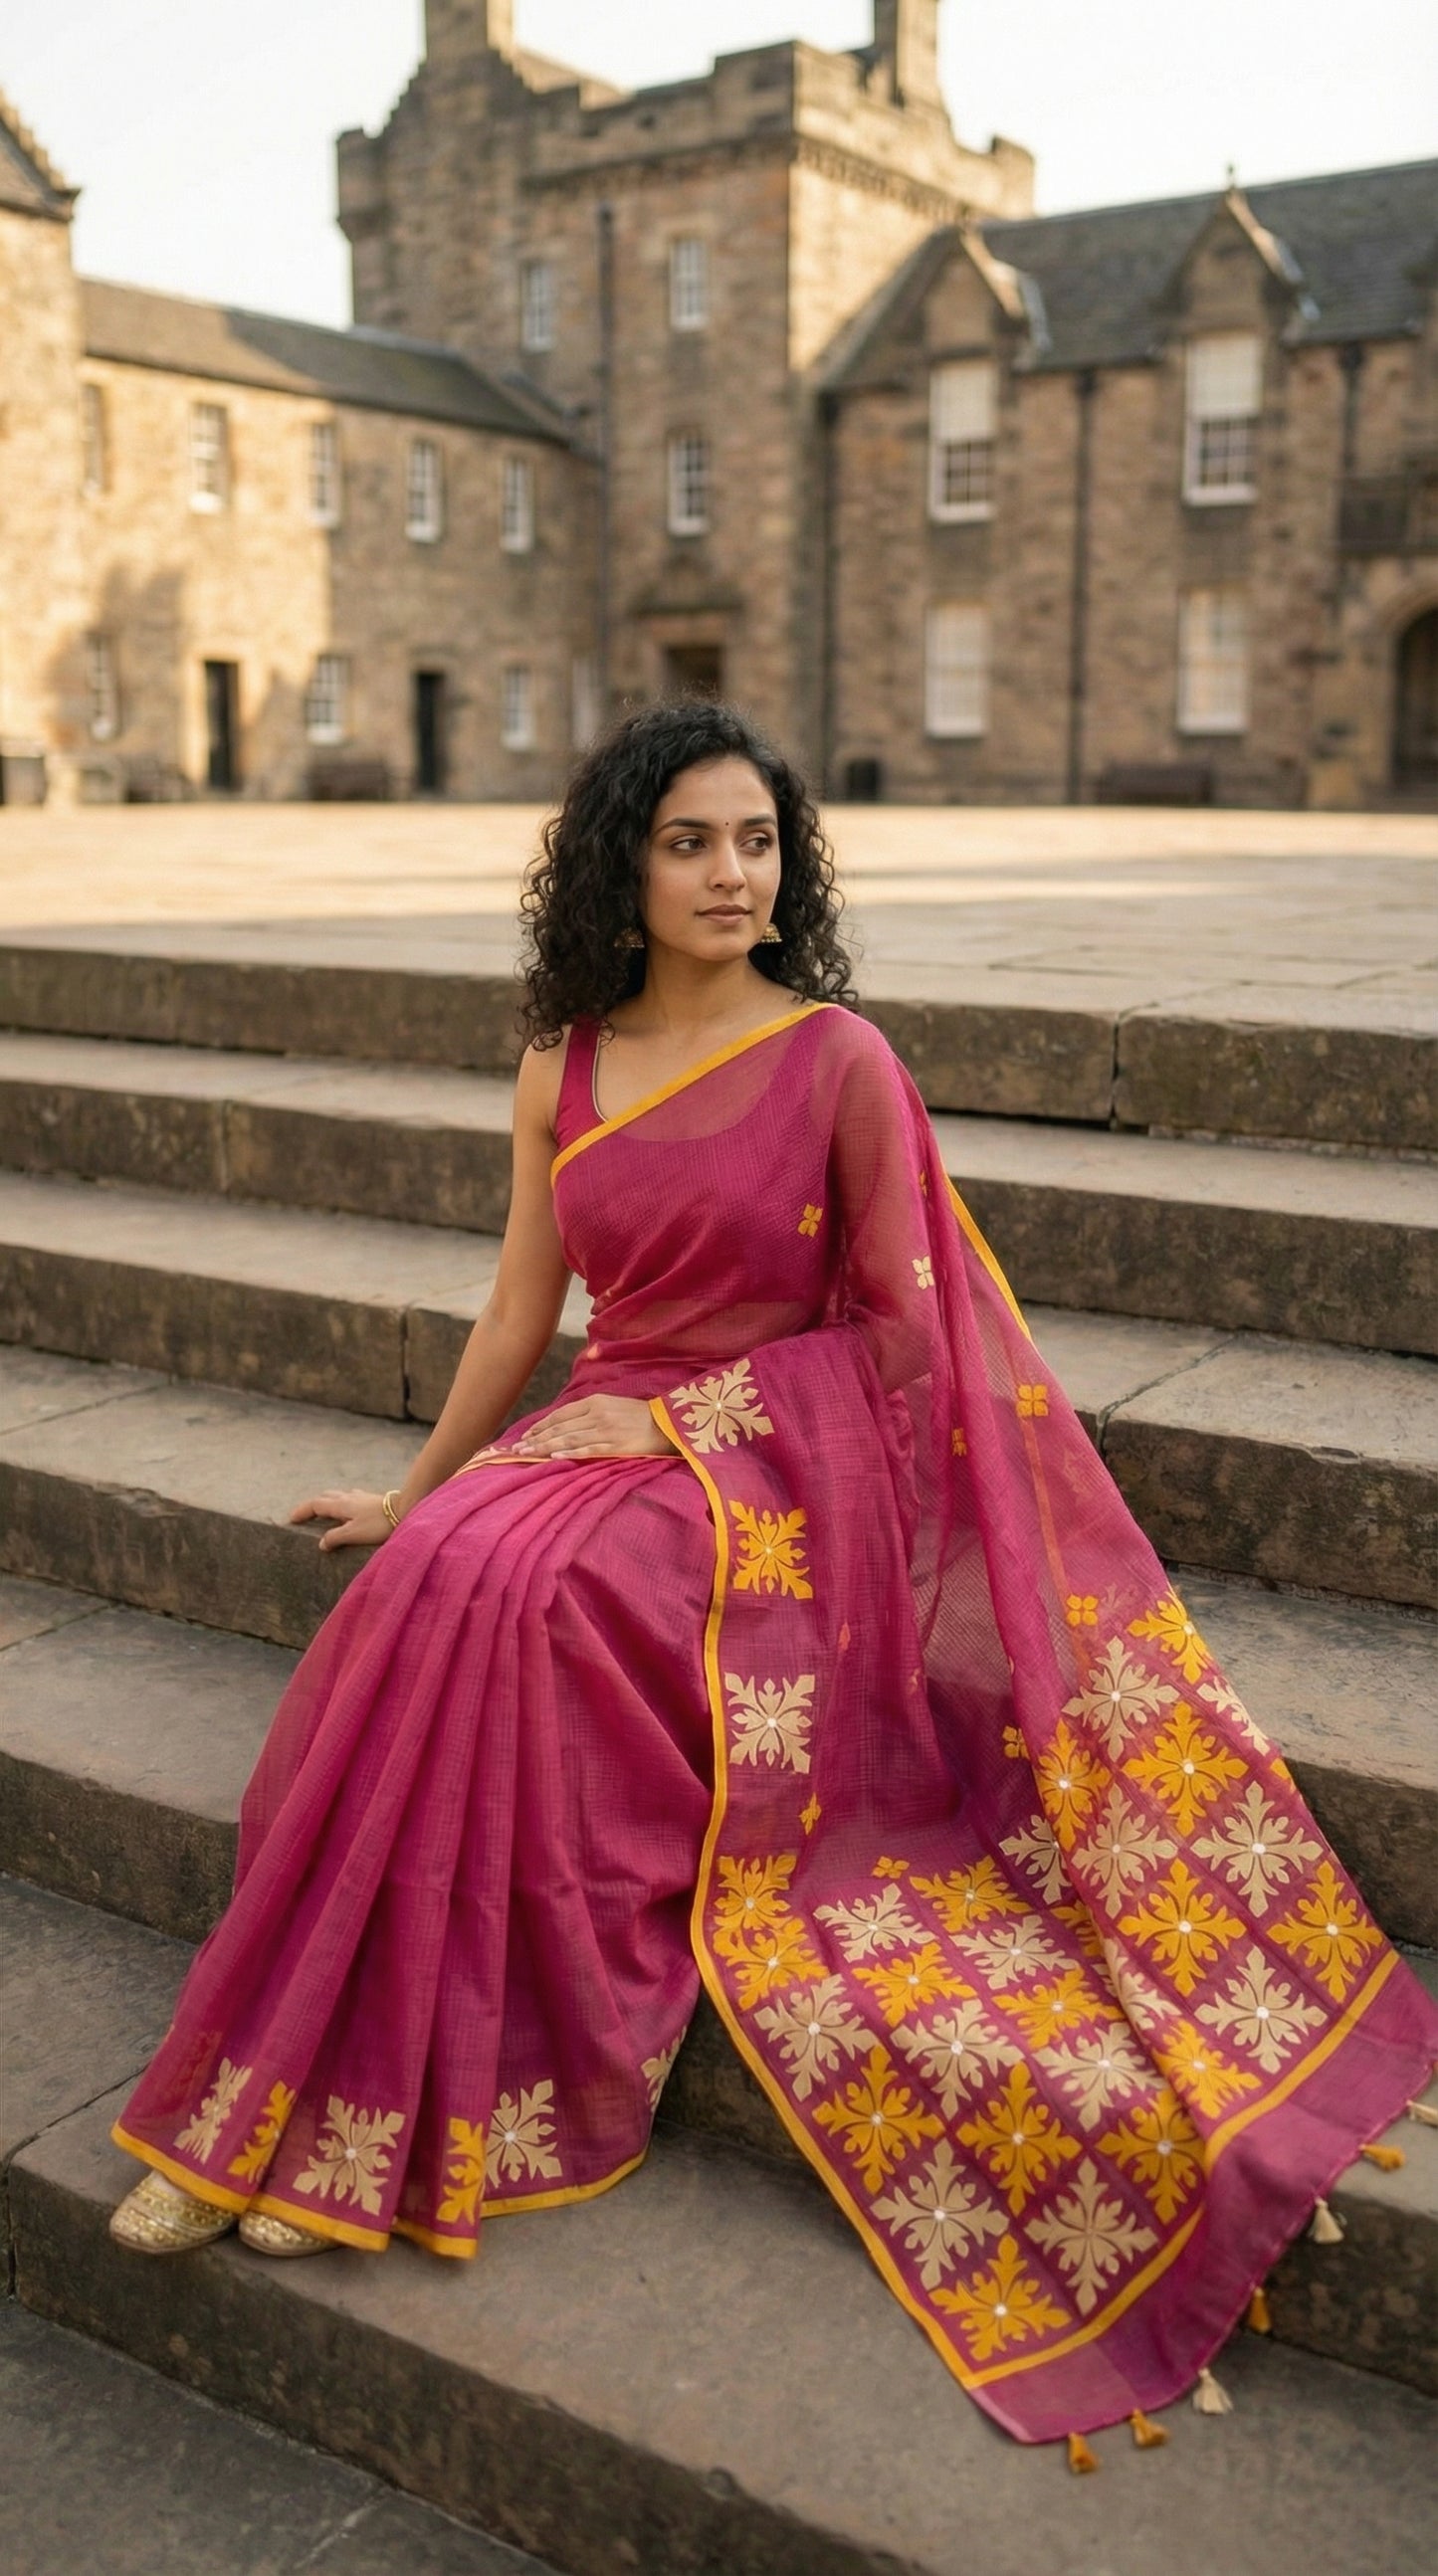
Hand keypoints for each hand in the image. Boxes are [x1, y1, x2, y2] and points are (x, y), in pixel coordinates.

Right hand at [289, 1488, 394, 1551]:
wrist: (406, 1510)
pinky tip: (349, 1507)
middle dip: (313, 1505)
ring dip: (327, 1502)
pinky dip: (342, 1502)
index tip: (291, 1519)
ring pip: (338, 1496)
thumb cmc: (379, 1524)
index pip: (315, 1504)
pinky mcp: (371, 1500)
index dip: (302, 1511)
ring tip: (324, 1513)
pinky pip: (351, 1498)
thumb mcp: (353, 1533)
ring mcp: (361, 1497)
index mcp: (341, 1504)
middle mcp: (348, 1497)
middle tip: (305, 1516)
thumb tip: (322, 1543)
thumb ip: (335, 1537)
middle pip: (325, 1497)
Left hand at [514, 1396, 676, 1460]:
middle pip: (560, 1427)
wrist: (669, 1423)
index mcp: (596, 1402)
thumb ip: (590, 1412)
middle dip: (536, 1439)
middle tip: (516, 1450)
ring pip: (569, 1439)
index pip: (560, 1414)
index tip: (526, 1437)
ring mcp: (606, 1429)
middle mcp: (598, 1414)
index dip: (541, 1426)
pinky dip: (570, 1453)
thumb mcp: (613, 1405)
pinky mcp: (616, 1445)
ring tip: (528, 1455)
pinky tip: (555, 1457)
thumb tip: (566, 1424)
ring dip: (545, 1448)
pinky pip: (588, 1449)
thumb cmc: (640, 1416)